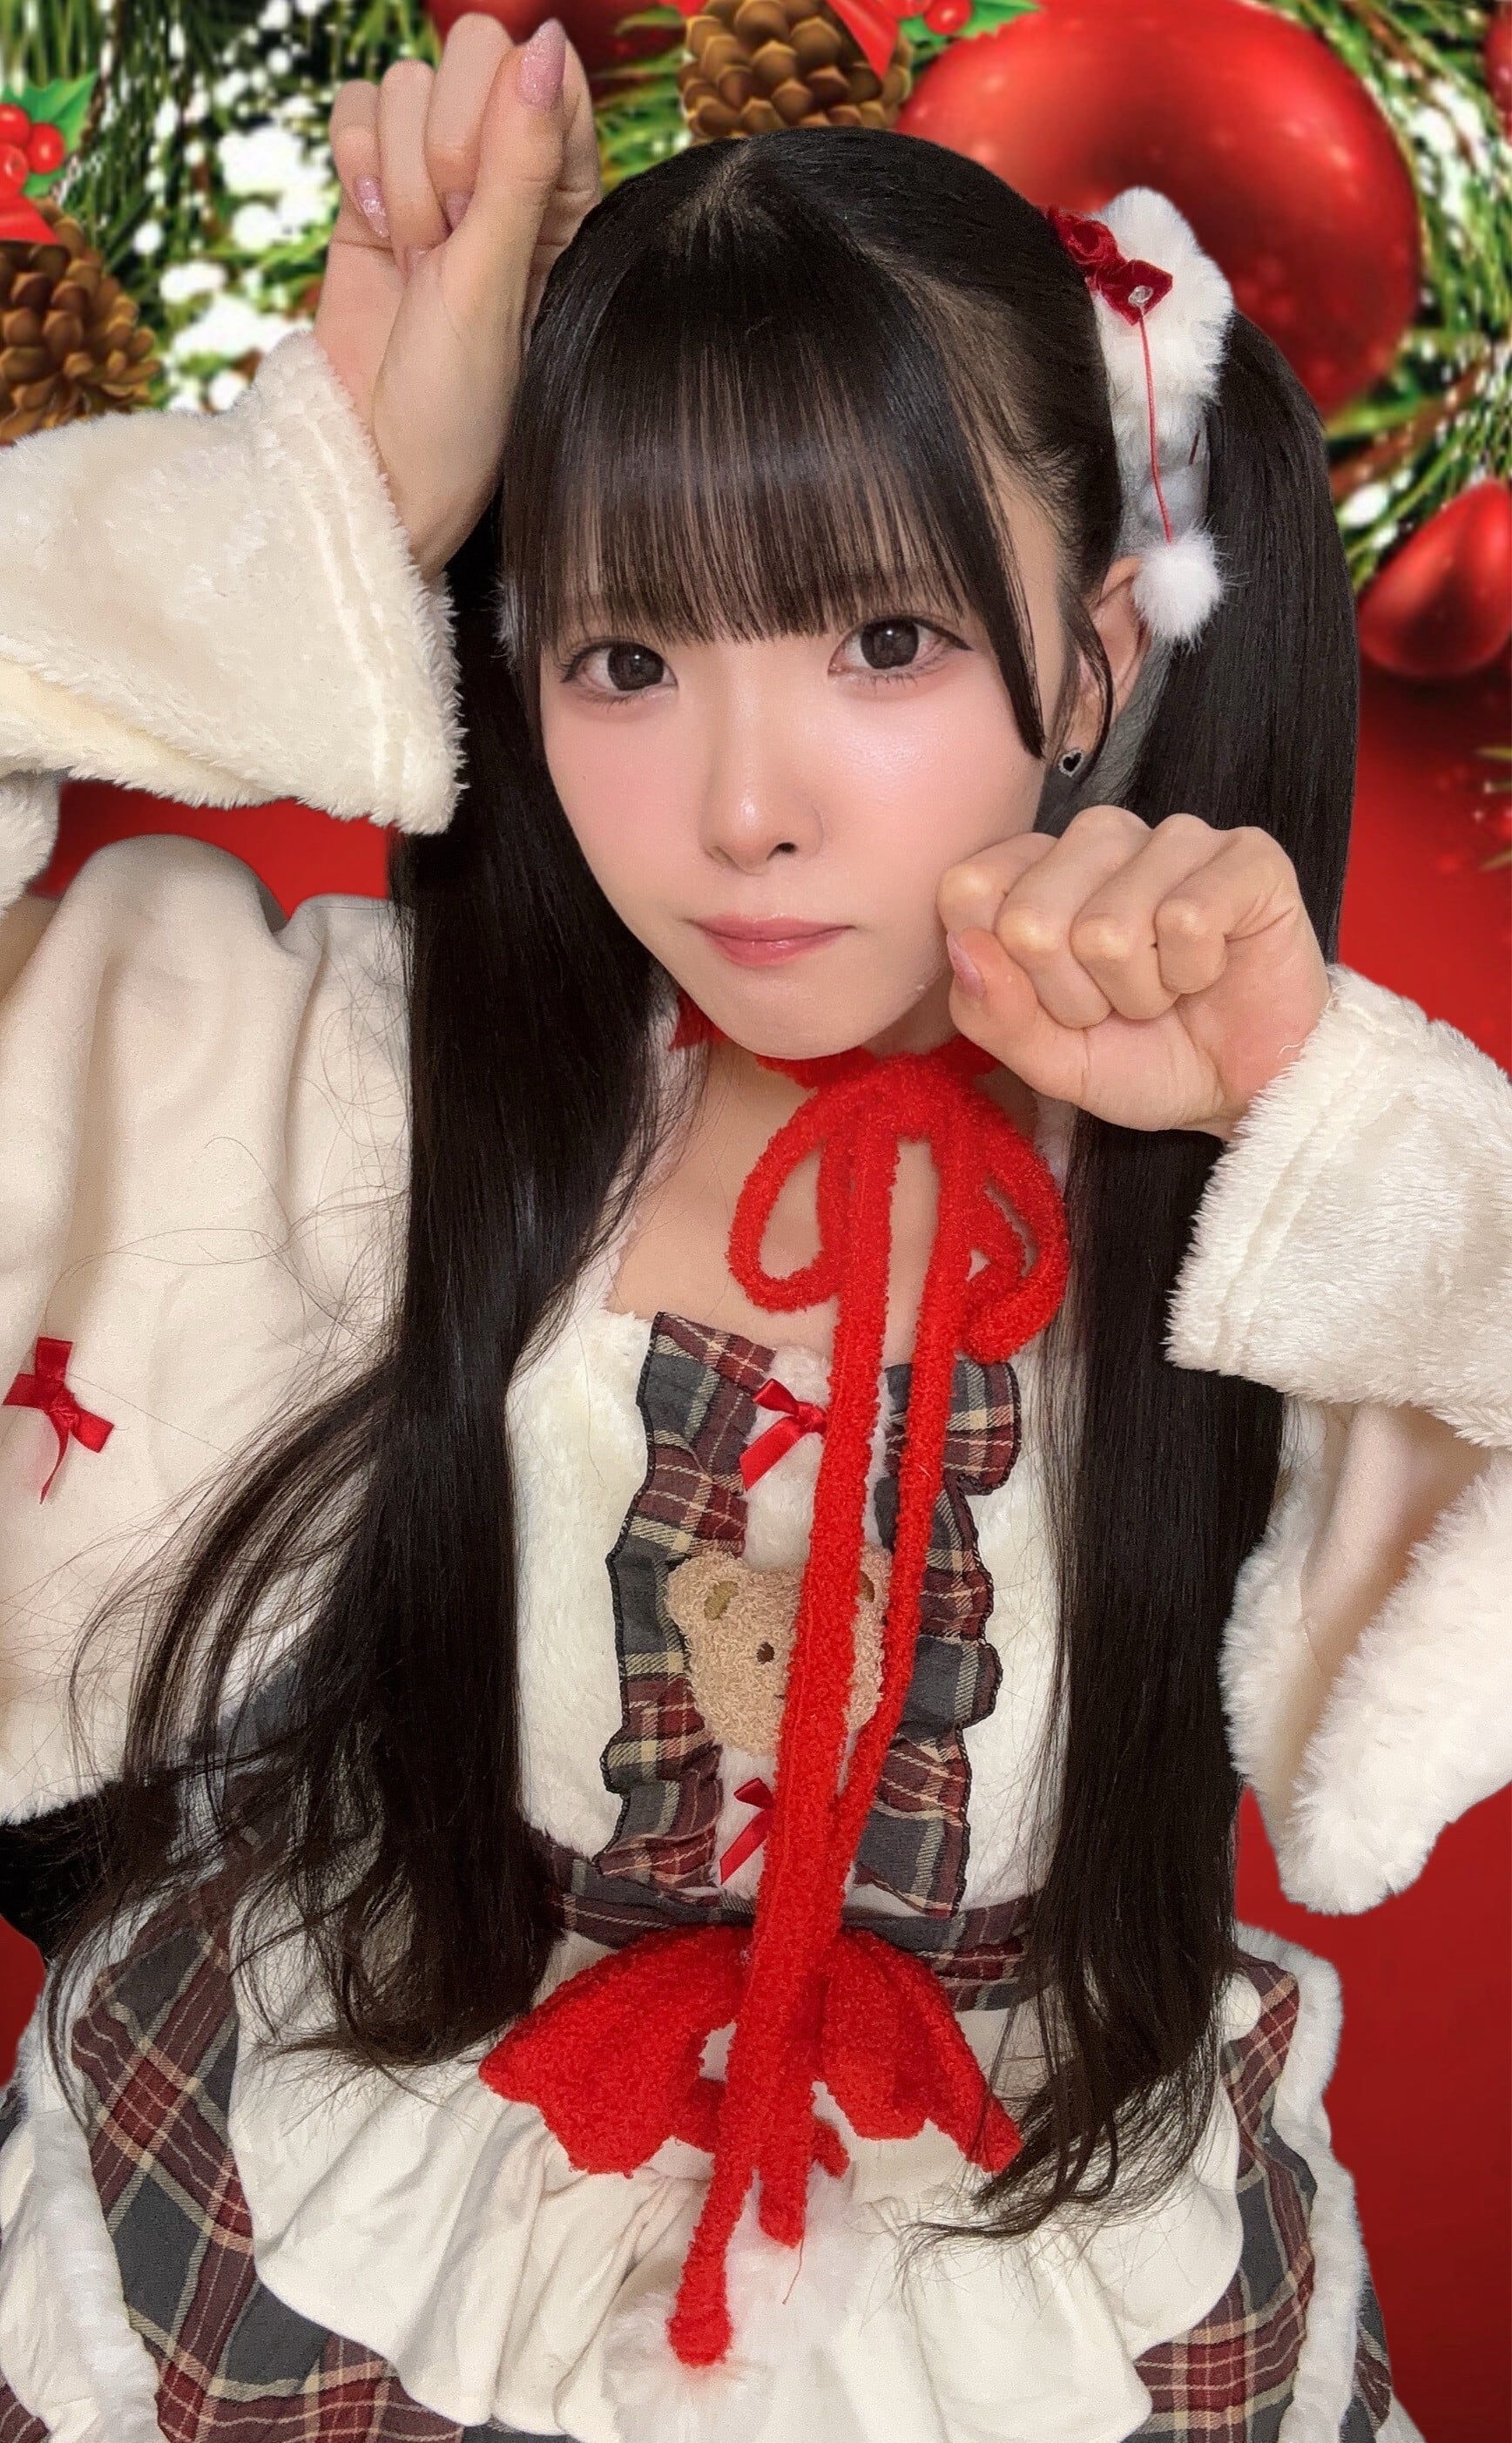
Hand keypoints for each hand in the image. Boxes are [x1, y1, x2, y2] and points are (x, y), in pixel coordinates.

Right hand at [315, 13, 600, 580]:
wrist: (372, 467)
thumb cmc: (456, 408)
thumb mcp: (492, 286)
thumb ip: (517, 163)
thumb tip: (544, 47)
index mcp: (565, 201)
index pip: (548, 77)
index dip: (503, 110)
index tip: (480, 196)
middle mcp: (504, 179)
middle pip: (469, 56)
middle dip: (444, 141)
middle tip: (444, 236)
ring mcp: (435, 183)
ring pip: (408, 86)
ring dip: (401, 171)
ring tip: (413, 258)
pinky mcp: (373, 191)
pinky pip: (359, 111)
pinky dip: (358, 161)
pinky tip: (374, 232)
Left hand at [938, 806, 1330, 1138]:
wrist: (1244, 1089)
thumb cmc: (1143, 1058)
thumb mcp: (1047, 1059)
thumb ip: (991, 1011)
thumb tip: (968, 946)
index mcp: (1036, 868)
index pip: (968, 891)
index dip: (1010, 977)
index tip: (1056, 1002)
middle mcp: (1098, 837)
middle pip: (1031, 919)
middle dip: (1076, 997)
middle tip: (1120, 1004)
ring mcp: (1172, 837)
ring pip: (1110, 927)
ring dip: (1140, 991)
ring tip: (1169, 989)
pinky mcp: (1244, 855)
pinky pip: (1187, 920)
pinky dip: (1196, 973)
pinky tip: (1212, 970)